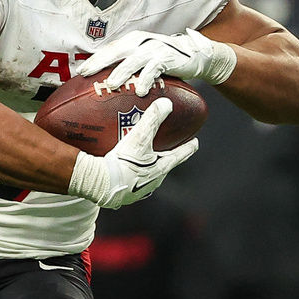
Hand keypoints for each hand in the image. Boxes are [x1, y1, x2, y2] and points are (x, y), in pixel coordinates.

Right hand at [68, 98, 198, 208]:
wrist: (102, 184)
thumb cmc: (123, 163)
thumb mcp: (139, 137)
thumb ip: (152, 119)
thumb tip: (166, 103)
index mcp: (161, 167)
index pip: (180, 155)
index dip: (188, 148)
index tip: (195, 142)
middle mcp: (154, 180)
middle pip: (166, 166)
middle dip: (168, 157)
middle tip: (168, 149)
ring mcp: (140, 189)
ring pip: (150, 176)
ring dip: (149, 168)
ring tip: (142, 159)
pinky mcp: (126, 195)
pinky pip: (132, 182)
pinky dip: (131, 175)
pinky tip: (122, 171)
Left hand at [75, 28, 236, 94]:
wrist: (194, 55)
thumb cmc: (163, 59)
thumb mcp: (143, 59)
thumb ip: (127, 64)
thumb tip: (104, 81)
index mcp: (132, 41)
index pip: (109, 49)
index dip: (94, 59)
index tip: (80, 71)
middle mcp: (141, 41)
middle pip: (115, 51)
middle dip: (99, 62)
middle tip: (85, 74)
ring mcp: (154, 48)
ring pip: (133, 60)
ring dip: (121, 73)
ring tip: (111, 84)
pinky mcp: (167, 57)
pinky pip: (154, 69)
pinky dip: (146, 79)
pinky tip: (141, 91)